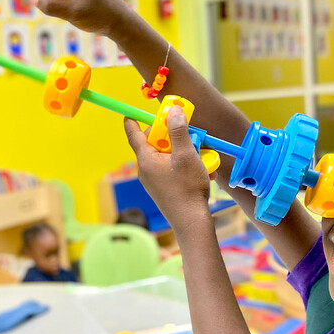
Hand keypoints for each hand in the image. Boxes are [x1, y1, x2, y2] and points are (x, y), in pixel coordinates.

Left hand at [124, 107, 213, 233]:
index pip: (134, 134)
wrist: (191, 221)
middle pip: (155, 143)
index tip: (130, 113)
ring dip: (184, 151)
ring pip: (167, 156)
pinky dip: (186, 165)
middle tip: (189, 133)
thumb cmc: (187, 188)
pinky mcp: (163, 188)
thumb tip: (173, 111)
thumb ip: (179, 131)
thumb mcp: (186, 155)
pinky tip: (204, 170)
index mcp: (146, 159)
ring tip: (202, 156)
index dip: (132, 122)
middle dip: (173, 136)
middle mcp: (146, 169)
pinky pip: (172, 169)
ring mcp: (154, 180)